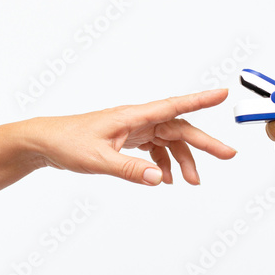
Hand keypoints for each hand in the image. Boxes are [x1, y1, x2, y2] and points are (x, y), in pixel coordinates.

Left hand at [30, 89, 235, 185]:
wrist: (47, 142)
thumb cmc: (68, 141)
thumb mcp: (98, 159)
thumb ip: (130, 169)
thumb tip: (159, 179)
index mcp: (134, 116)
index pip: (174, 105)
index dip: (200, 100)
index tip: (222, 94)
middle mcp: (139, 119)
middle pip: (180, 128)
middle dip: (204, 143)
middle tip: (227, 155)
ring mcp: (136, 129)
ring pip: (170, 141)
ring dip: (183, 160)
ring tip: (192, 180)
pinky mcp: (131, 139)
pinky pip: (156, 149)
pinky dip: (164, 163)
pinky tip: (164, 178)